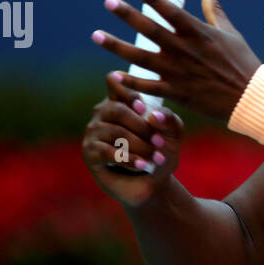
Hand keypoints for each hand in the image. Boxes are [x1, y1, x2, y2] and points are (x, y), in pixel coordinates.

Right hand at [81, 69, 185, 207]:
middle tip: (160, 142)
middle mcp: (103, 113)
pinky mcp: (90, 152)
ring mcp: (94, 132)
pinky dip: (128, 159)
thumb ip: (169, 119)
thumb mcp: (173, 133)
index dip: (126, 91)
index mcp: (121, 101)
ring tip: (156, 159)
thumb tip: (153, 116)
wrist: (154, 182)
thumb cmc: (162, 151)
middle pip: (117, 109)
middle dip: (142, 127)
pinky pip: (107, 152)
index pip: (114, 82)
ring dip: (140, 146)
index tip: (142, 107)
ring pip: (116, 132)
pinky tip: (142, 166)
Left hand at [91, 0, 261, 123]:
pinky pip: (149, 87)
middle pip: (150, 29)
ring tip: (97, 35)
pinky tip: (112, 75)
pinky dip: (131, 83)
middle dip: (128, 14)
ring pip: (141, 57)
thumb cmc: (243, 64)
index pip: (172, 11)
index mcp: (199, 33)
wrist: (251, 99)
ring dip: (117, 46)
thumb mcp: (230, 33)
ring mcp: (179, 72)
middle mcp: (185, 50)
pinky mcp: (177, 93)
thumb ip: (215, 9)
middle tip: (108, 2)